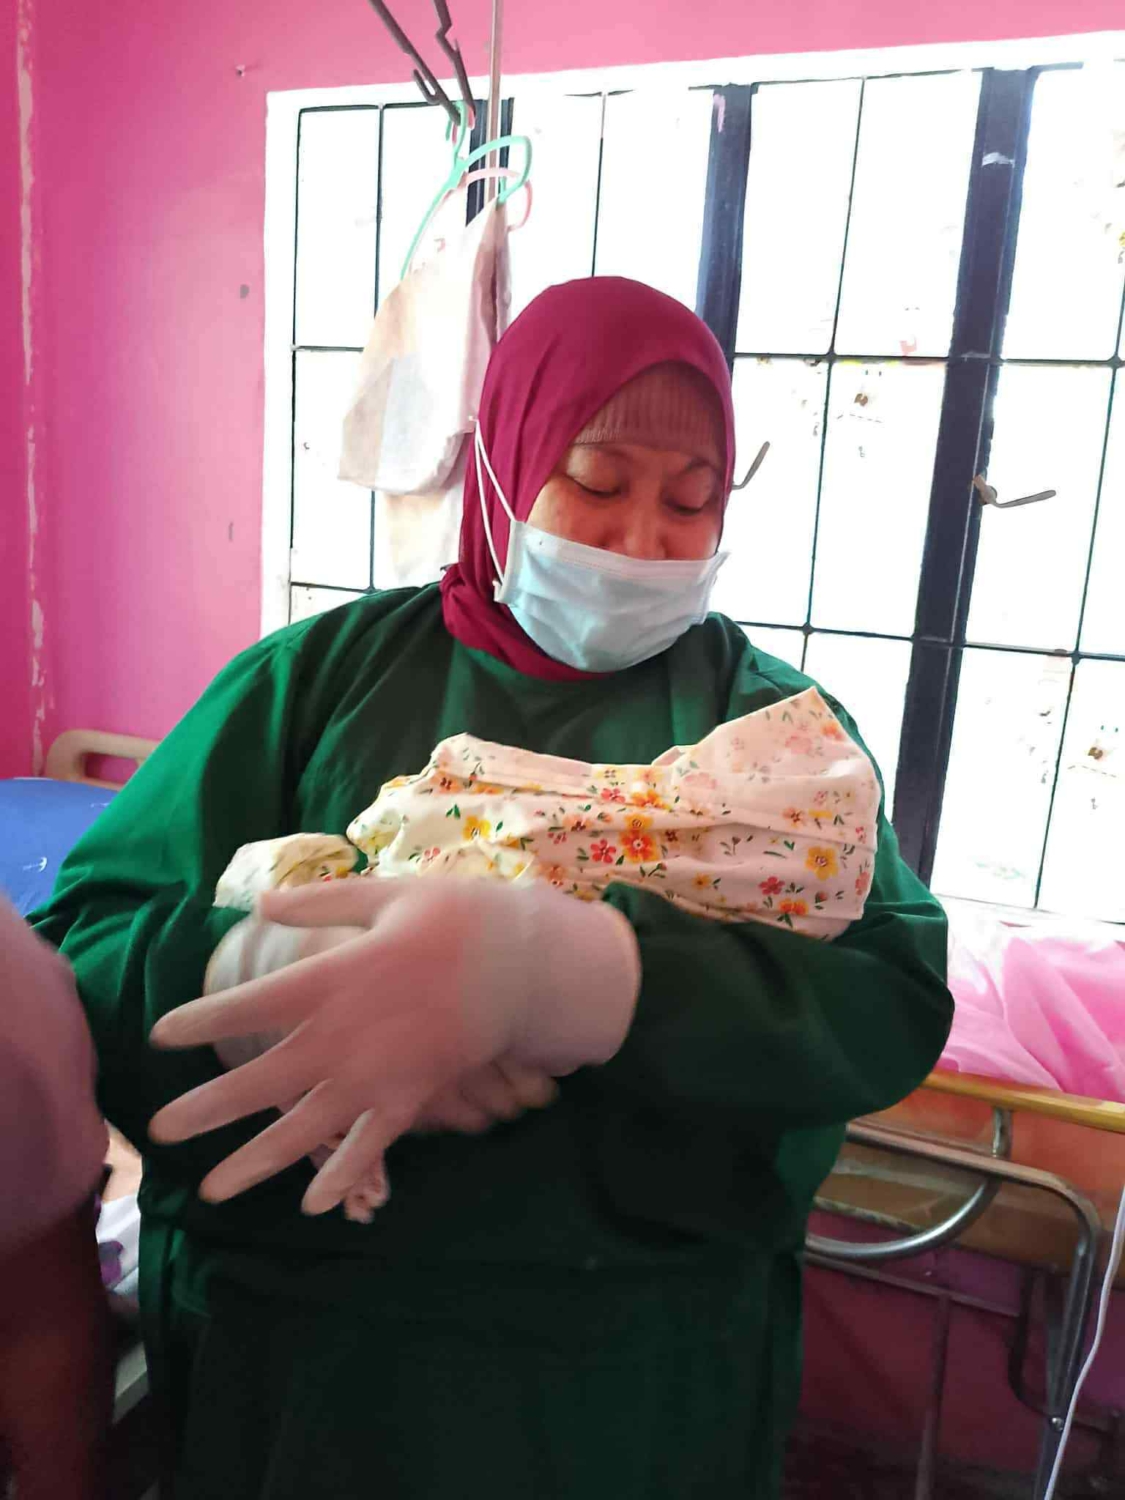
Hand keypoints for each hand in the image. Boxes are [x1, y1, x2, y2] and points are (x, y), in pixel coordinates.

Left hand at [149, 878, 637, 1217]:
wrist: (522, 961)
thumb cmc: (454, 919)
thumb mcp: (386, 895)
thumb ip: (322, 902)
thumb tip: (260, 906)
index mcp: (334, 978)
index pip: (253, 1004)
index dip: (205, 1021)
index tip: (161, 1036)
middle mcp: (344, 1034)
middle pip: (265, 1078)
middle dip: (209, 1108)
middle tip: (160, 1131)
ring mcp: (376, 1073)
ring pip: (307, 1127)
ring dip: (258, 1161)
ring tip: (214, 1191)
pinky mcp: (411, 1097)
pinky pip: (370, 1145)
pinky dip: (342, 1175)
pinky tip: (312, 1203)